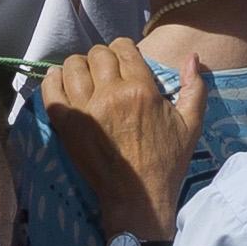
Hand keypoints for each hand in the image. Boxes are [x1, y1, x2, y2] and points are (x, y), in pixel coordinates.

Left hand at [43, 38, 204, 238]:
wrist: (138, 197)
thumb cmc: (166, 162)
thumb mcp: (191, 125)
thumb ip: (195, 87)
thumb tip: (193, 56)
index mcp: (142, 90)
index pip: (124, 48)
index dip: (123, 50)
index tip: (123, 61)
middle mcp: (112, 95)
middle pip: (97, 54)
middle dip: (102, 58)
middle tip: (105, 73)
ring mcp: (86, 109)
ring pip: (73, 66)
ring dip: (79, 67)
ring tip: (85, 78)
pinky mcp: (67, 125)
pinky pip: (51, 89)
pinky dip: (53, 80)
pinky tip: (61, 82)